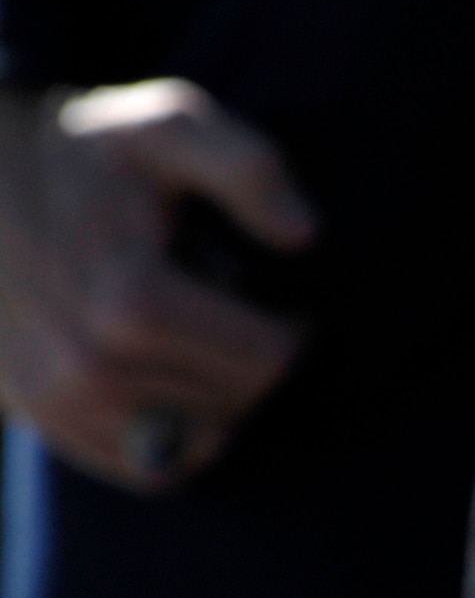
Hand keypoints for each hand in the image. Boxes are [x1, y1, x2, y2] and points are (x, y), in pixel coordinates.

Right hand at [0, 80, 312, 487]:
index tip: (280, 298)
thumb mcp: (168, 129)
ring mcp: (62, 402)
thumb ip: (246, 167)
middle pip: (238, 402)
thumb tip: (302, 235)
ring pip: (202, 441)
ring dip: (220, 396)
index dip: (293, 329)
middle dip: (255, 361)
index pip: (269, 361)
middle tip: (232, 309)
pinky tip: (175, 378)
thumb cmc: (90, 154)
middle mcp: (89, 367)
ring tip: (198, 336)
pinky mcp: (48, 422)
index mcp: (131, 302)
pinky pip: (152, 468)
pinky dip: (181, 435)